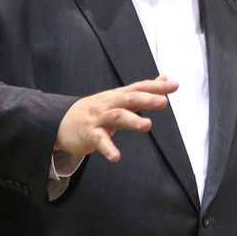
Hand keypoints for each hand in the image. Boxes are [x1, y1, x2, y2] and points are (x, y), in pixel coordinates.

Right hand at [55, 76, 176, 161]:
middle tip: (164, 102)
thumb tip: (164, 78)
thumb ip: (142, 90)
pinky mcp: (89, 134)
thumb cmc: (96, 111)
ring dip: (132, 121)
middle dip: (146, 99)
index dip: (156, 87)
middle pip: (129, 98)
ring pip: (116, 117)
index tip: (174, 85)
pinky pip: (99, 141)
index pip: (139, 88)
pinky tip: (116, 157)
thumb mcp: (118, 98)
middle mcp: (109, 104)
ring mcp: (98, 118)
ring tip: (148, 125)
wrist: (61, 122)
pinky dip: (108, 148)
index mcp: (118, 96)